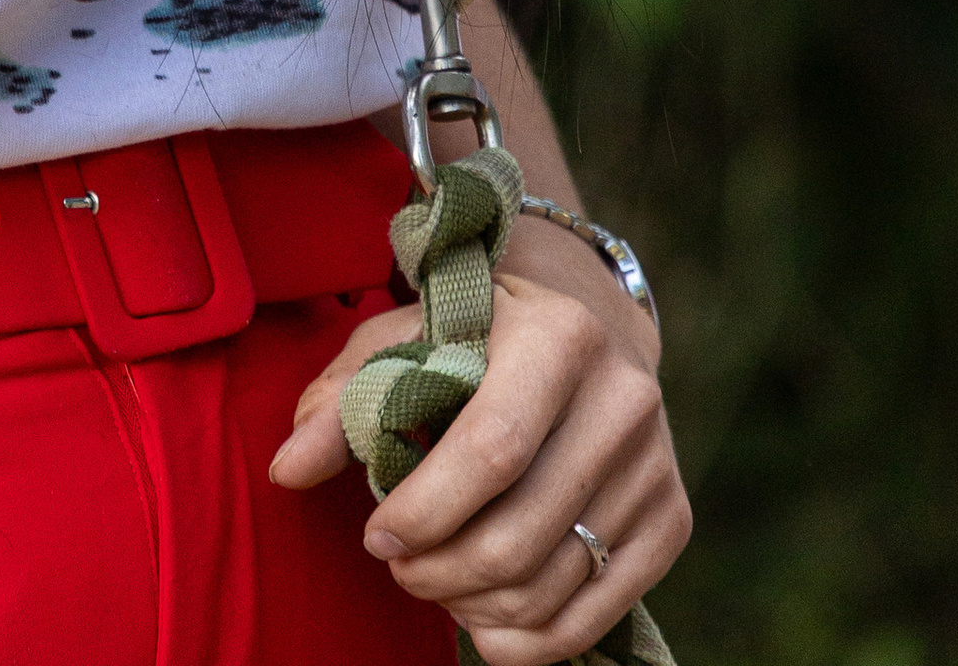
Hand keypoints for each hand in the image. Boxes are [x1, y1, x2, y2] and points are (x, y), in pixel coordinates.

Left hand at [271, 265, 690, 658]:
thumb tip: (285, 470)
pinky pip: (592, 618)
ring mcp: (656, 465)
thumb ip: (343, 399)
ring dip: (474, 607)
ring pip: (551, 586)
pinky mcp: (671, 520)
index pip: (492, 451)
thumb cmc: (476, 331)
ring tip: (435, 581)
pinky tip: (481, 617)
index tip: (376, 533)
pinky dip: (525, 641)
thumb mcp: (405, 336)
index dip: (425, 511)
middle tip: (398, 565)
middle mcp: (624, 399)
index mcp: (559, 336)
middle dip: (439, 571)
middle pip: (520, 535)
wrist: (589, 323)